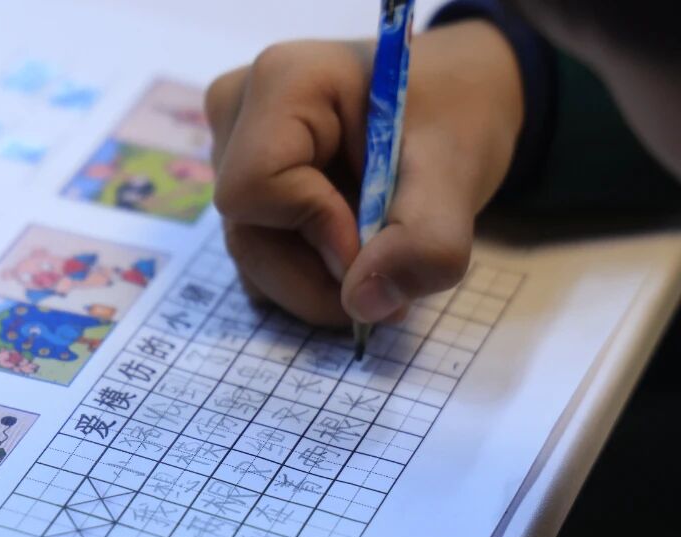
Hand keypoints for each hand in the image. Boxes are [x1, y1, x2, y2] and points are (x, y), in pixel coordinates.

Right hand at [205, 21, 524, 325]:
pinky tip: (352, 254)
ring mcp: (228, 153)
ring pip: (249, 258)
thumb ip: (425, 240)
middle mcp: (237, 113)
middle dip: (319, 278)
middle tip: (391, 288)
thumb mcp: (457, 172)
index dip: (316, 231)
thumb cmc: (453, 113)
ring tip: (380, 261)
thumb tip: (365, 305)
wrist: (453, 100)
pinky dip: (308, 278)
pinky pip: (257, 260)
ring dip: (318, 285)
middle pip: (247, 234)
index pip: (255, 188)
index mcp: (283, 83)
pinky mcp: (241, 190)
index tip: (378, 241)